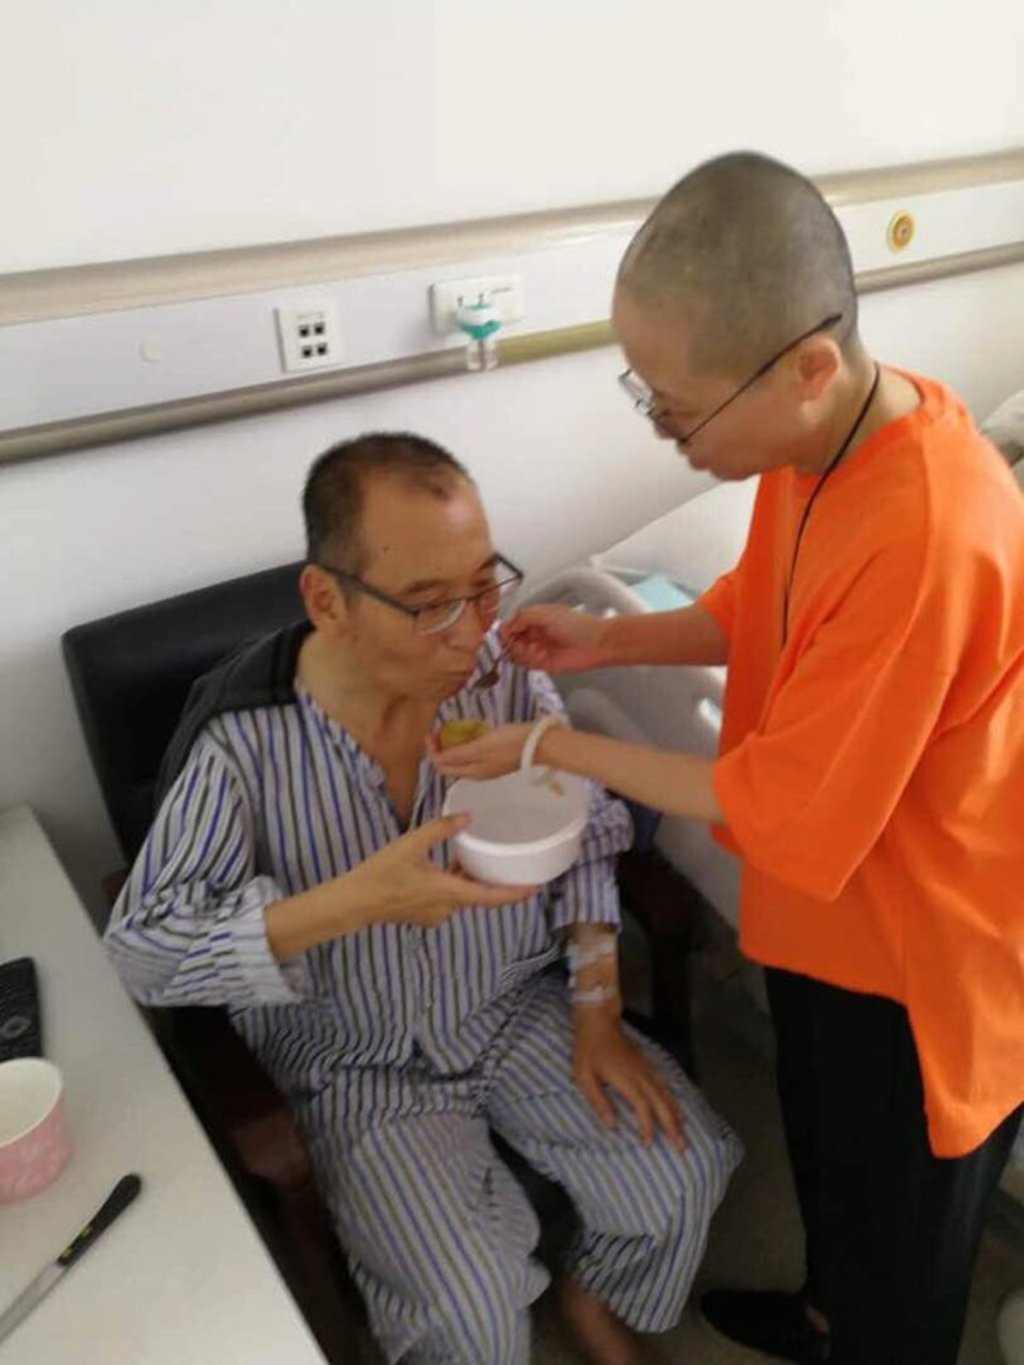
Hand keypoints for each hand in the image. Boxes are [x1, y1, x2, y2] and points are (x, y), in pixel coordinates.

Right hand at [353, 814, 536, 926]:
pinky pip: (447, 899)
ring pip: (461, 896)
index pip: (490, 897)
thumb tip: (468, 817)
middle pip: (477, 895)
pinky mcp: (424, 915)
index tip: (535, 888)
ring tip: (472, 859)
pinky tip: (445, 868)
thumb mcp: (412, 844)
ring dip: (467, 881)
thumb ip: (441, 829)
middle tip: (505, 863)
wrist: (355, 901)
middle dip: (489, 880)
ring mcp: (435, 914)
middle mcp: (447, 908)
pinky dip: (452, 885)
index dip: (514, 894)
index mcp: (449, 892)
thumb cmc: (382, 872)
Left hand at [428, 723, 533, 781]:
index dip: (432, 750)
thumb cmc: (511, 743)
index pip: (442, 766)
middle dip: (441, 748)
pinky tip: (472, 731)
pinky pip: (475, 753)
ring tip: (453, 728)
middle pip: (451, 764)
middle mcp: (478, 773)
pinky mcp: (498, 758)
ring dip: (454, 745)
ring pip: (463, 758)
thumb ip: (458, 754)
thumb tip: (436, 759)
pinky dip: (468, 743)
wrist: (541, 743)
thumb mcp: (481, 746)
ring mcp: (489, 766)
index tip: (431, 732)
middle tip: (440, 729)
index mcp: (472, 772)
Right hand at [500, 606, 608, 673]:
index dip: (507, 630)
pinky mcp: (545, 664)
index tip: (506, 634)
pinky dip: (532, 660)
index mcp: (536, 619)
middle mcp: (536, 634)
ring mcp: (539, 649)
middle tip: (520, 642)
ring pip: (517, 654)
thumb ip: (523, 617)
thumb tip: (505, 627)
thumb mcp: (546, 613)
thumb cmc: (578, 625)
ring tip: (535, 648)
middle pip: (511, 641)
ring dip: (523, 652)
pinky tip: (542, 654)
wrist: (596, 643)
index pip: (511, 625)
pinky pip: (528, 665)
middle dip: (513, 643)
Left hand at [573, 1009, 685, 1150]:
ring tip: (684, 1133)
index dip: (647, 1127)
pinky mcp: (647, 1064)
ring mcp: (647, 1069)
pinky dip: (673, 1099)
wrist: (599, 1022)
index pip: (643, 1108)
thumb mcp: (584, 1078)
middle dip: (672, 1127)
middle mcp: (642, 1076)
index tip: (649, 1145)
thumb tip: (612, 1126)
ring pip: (666, 1095)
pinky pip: (665, 1084)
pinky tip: (677, 1108)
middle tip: (682, 1147)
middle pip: (662, 1104)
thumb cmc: (588, 1051)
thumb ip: (599, 1102)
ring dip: (676, 1115)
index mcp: (627, 1081)